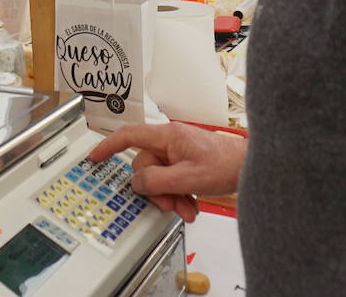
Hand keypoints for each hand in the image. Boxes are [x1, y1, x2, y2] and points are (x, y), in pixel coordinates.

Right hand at [89, 122, 246, 222]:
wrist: (249, 166)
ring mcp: (178, 151)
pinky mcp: (187, 162)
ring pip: (160, 176)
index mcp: (167, 136)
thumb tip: (137, 182)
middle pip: (146, 165)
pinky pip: (172, 179)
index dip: (108, 146)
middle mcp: (170, 141)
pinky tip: (191, 205)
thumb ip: (157, 180)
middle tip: (170, 205)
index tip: (95, 157)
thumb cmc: (225, 164)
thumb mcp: (188, 178)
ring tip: (187, 209)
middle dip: (156, 190)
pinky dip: (179, 194)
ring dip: (170, 196)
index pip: (129, 136)